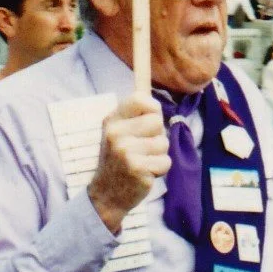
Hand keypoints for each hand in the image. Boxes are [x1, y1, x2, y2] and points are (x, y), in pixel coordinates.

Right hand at [87, 94, 169, 233]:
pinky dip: (160, 170)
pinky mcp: (137, 168)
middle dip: (156, 136)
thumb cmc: (119, 160)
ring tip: (142, 162)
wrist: (106, 195)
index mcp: (112, 121)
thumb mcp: (119, 132)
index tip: (146, 125)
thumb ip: (134, 112)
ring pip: (164, 143)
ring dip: (158, 155)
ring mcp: (125, 151)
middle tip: (142, 149)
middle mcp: (116, 133)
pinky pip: (165, 162)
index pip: (141, 99)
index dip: (152, 110)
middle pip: (157, 121)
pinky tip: (145, 173)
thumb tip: (145, 76)